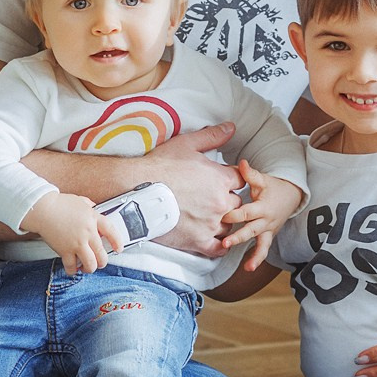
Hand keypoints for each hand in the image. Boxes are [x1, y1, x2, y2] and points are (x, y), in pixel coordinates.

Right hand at [23, 191, 118, 273]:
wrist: (42, 209)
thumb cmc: (58, 203)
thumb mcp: (79, 200)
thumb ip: (89, 205)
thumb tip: (93, 207)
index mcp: (93, 218)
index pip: (111, 231)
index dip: (117, 242)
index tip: (119, 248)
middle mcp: (87, 233)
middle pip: (102, 254)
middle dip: (102, 262)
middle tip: (99, 262)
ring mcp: (77, 243)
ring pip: (90, 264)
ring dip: (90, 268)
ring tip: (86, 267)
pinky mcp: (65, 251)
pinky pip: (72, 267)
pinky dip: (72, 270)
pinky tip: (72, 268)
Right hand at [144, 122, 243, 255]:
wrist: (136, 191)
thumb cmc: (159, 166)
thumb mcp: (186, 144)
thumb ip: (212, 136)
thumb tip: (231, 127)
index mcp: (220, 179)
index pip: (240, 180)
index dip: (231, 179)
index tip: (222, 181)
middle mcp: (220, 202)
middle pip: (237, 204)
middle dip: (228, 201)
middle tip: (213, 199)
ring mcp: (210, 224)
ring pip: (230, 226)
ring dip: (224, 221)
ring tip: (210, 217)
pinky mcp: (198, 241)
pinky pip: (220, 248)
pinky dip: (222, 245)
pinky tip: (216, 239)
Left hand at [219, 159, 301, 269]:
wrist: (291, 196)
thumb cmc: (273, 187)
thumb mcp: (263, 179)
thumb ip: (250, 174)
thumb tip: (241, 163)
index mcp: (263, 206)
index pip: (247, 212)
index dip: (234, 214)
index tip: (222, 217)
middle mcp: (266, 221)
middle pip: (251, 230)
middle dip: (239, 237)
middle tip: (226, 243)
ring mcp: (269, 230)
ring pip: (262, 244)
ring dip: (255, 256)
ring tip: (248, 267)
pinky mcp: (269, 236)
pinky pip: (264, 249)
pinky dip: (258, 259)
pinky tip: (249, 268)